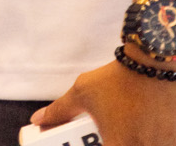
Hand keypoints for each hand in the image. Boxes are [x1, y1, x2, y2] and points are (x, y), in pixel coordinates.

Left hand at [31, 57, 175, 145]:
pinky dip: (155, 138)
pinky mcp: (175, 139)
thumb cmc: (117, 79)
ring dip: (139, 139)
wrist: (154, 62)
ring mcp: (164, 145)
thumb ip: (60, 111)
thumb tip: (38, 121)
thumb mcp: (83, 93)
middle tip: (113, 132)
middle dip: (117, 141)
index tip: (98, 142)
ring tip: (133, 123)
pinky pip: (164, 142)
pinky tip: (149, 124)